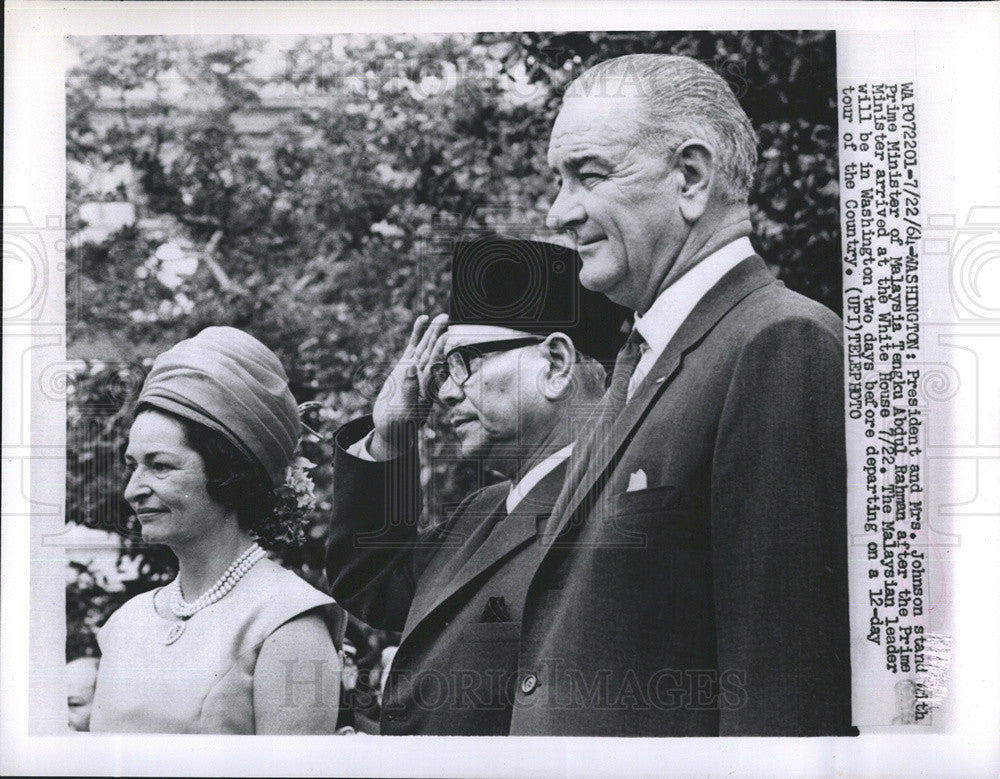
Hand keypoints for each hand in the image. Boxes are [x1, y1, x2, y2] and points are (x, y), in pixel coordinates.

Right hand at [370, 313, 447, 458]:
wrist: (390, 427)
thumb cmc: (397, 425)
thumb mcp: (402, 412)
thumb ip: (408, 390)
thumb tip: (411, 369)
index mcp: (427, 390)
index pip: (435, 367)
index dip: (441, 352)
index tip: (447, 337)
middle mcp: (424, 378)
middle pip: (433, 354)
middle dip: (440, 337)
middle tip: (447, 319)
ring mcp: (415, 370)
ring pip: (425, 348)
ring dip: (432, 332)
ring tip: (440, 316)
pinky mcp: (405, 366)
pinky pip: (413, 347)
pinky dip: (418, 333)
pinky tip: (423, 318)